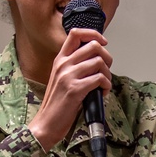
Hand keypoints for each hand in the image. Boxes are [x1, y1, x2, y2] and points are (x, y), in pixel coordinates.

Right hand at [29, 28, 112, 151]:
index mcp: (60, 60)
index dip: (94, 34)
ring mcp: (68, 76)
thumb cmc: (58, 103)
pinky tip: (101, 93)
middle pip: (93, 46)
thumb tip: (97, 59)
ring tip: (103, 85)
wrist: (47, 123)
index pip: (76, 34)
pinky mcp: (75, 89)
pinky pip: (99, 79)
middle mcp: (63, 64)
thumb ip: (75, 66)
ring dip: (108, 74)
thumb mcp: (62, 78)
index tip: (103, 43)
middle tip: (106, 71)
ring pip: (99, 62)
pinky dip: (106, 86)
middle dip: (107, 58)